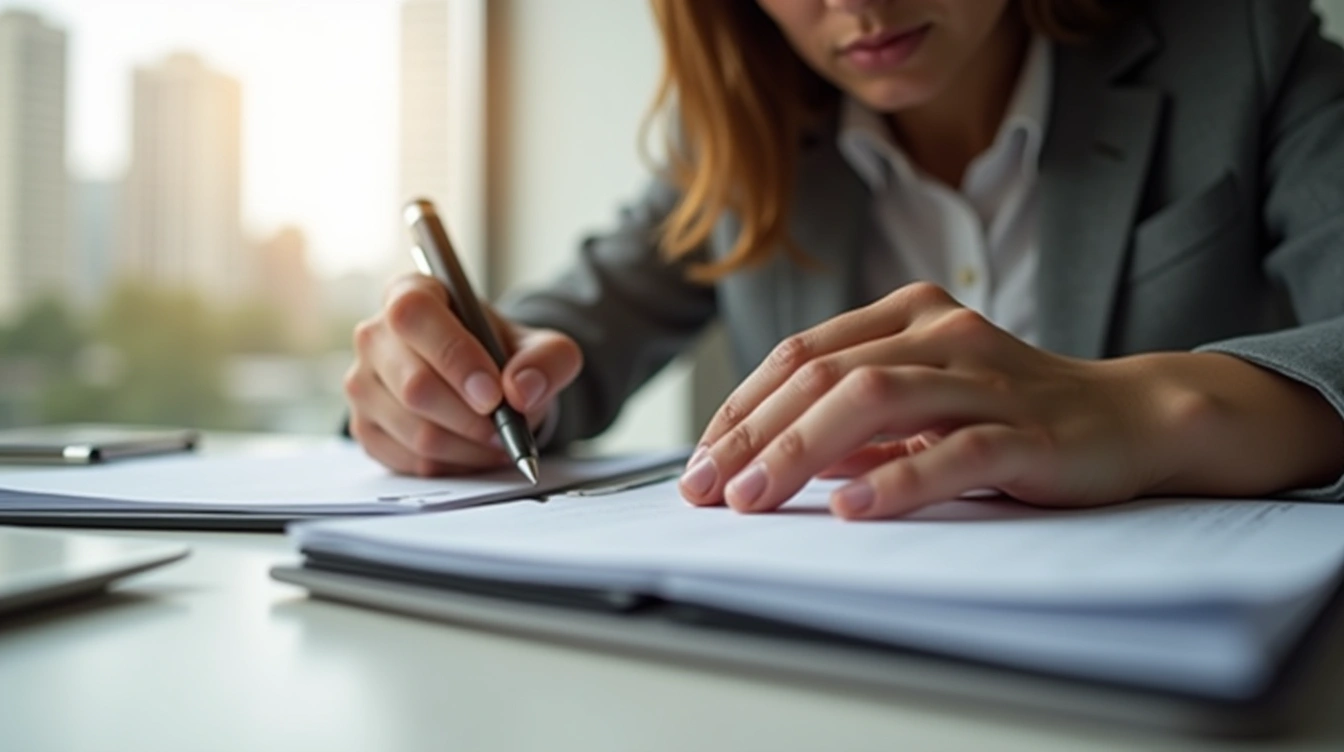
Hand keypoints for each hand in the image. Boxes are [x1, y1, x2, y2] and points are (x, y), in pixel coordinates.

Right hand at [345, 273, 581, 475]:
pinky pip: (409, 461)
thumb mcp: (541, 347)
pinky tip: (473, 451)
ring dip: (468, 447)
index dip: (454, 356)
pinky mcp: (365, 428)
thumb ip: (547, 360)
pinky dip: (452, 465)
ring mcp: (363, 384)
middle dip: (470, 418)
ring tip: (497, 440)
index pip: (414, 316)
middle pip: (413, 386)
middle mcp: (375, 335)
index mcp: (412, 293)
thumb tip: (522, 389)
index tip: (494, 393)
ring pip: (415, 432)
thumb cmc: (501, 354)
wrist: (485, 382)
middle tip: (504, 428)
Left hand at [678, 283, 1190, 518]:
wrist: (1129, 418)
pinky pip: (952, 449)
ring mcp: (985, 377)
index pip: (801, 355)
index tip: (700, 463)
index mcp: (908, 316)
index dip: (741, 409)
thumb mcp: (921, 407)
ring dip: (801, 450)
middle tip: (708, 489)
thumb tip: (766, 459)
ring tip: (754, 498)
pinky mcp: (1027, 430)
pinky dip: (894, 479)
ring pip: (874, 398)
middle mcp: (940, 333)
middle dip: (754, 434)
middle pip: (824, 374)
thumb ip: (855, 425)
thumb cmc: (1012, 414)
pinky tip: (848, 508)